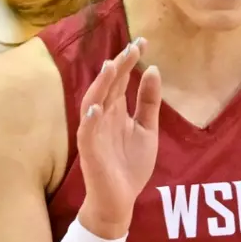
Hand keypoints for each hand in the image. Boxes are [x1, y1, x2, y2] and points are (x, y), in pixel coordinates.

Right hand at [76, 38, 161, 238]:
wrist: (120, 200)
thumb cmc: (130, 165)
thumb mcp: (147, 129)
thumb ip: (149, 102)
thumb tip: (153, 70)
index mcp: (116, 110)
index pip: (121, 80)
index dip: (130, 61)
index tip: (143, 41)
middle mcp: (103, 117)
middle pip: (108, 86)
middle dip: (119, 66)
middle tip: (132, 46)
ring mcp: (94, 132)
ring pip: (93, 103)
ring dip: (101, 85)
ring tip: (111, 66)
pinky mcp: (89, 151)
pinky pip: (87, 133)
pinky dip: (90, 119)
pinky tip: (96, 107)